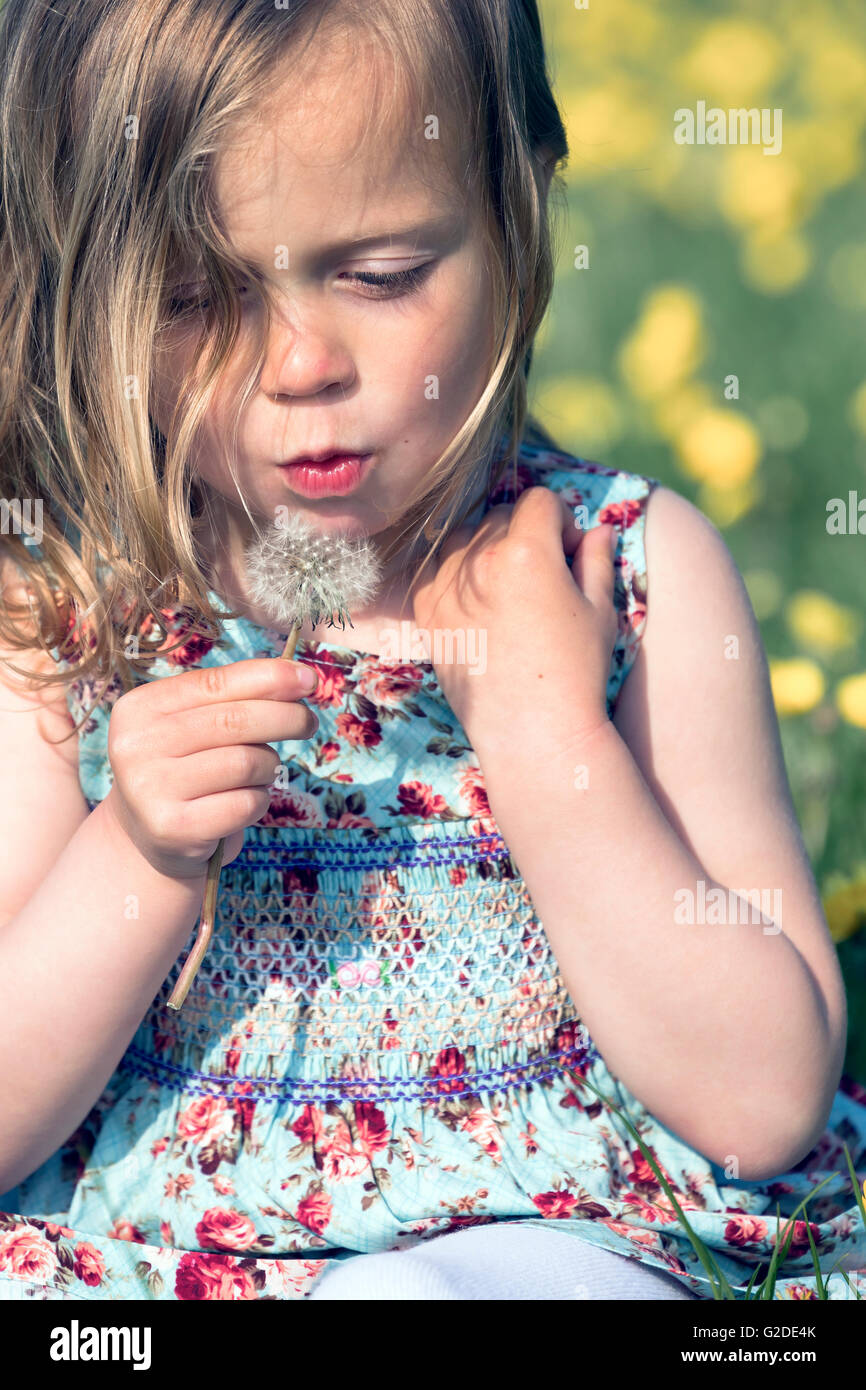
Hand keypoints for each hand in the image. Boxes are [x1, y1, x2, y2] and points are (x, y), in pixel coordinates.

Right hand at [104, 658, 318, 878]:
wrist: (151, 839)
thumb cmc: (188, 770)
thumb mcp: (197, 726)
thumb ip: (236, 697)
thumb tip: (298, 678)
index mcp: (139, 708)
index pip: (215, 682)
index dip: (269, 677)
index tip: (309, 679)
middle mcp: (136, 746)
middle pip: (235, 721)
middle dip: (286, 717)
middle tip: (308, 723)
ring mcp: (149, 789)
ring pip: (245, 763)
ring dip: (268, 767)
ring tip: (261, 773)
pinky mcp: (173, 828)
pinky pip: (245, 804)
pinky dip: (259, 801)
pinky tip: (245, 803)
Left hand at [410, 486, 618, 751]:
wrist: (533, 730)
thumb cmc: (576, 671)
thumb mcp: (600, 610)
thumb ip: (596, 560)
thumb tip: (596, 530)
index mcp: (527, 550)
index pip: (540, 499)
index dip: (559, 520)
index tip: (566, 551)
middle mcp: (480, 561)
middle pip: (499, 516)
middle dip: (523, 534)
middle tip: (540, 575)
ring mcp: (447, 587)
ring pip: (464, 538)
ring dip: (486, 550)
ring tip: (507, 590)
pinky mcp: (427, 613)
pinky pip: (437, 572)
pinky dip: (457, 578)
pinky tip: (480, 609)